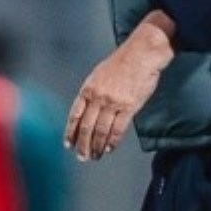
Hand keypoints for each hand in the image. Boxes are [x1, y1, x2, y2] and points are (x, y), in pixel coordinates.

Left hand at [64, 13, 172, 160]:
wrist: (141, 54)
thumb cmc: (122, 62)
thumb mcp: (99, 74)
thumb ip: (92, 91)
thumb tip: (87, 110)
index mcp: (88, 88)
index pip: (75, 115)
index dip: (70, 132)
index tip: (68, 144)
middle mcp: (98, 96)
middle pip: (86, 127)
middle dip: (82, 145)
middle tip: (82, 157)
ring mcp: (113, 102)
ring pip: (101, 131)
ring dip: (97, 146)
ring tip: (95, 156)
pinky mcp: (129, 106)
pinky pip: (118, 129)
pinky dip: (112, 141)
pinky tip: (109, 148)